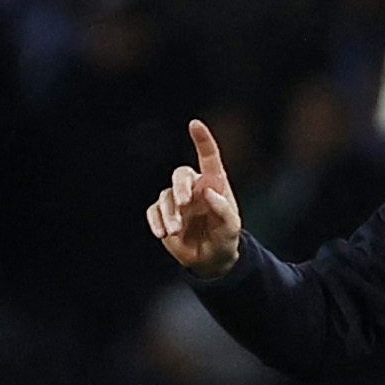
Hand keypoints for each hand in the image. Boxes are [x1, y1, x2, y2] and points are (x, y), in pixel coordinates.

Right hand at [143, 118, 242, 277]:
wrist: (211, 260)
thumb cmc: (225, 238)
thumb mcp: (231, 226)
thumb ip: (222, 209)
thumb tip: (206, 191)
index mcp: (213, 184)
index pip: (208, 157)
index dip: (202, 140)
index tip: (195, 124)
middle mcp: (194, 188)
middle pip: (180, 174)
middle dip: (180, 186)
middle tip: (184, 203)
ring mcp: (177, 201)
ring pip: (165, 196)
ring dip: (169, 213)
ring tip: (175, 231)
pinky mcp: (164, 215)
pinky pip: (153, 211)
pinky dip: (156, 221)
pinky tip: (162, 234)